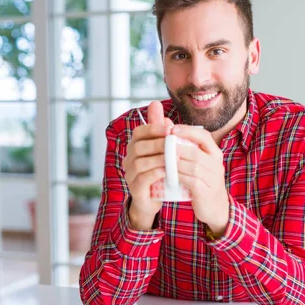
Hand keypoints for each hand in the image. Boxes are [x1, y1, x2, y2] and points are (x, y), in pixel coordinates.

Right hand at [123, 101, 173, 228]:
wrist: (153, 200)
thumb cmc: (159, 172)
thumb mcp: (161, 150)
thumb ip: (160, 130)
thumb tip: (155, 104)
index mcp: (134, 147)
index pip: (139, 132)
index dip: (153, 128)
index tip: (170, 128)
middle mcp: (128, 159)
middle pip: (139, 146)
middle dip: (158, 143)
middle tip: (175, 142)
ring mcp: (130, 174)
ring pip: (141, 161)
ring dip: (159, 158)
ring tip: (176, 156)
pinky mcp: (135, 188)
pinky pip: (144, 177)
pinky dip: (157, 173)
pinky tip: (169, 171)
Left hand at [171, 125, 229, 234]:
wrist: (214, 208)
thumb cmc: (201, 181)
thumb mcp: (195, 162)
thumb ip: (183, 143)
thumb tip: (165, 121)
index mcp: (214, 153)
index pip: (204, 136)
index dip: (188, 131)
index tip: (171, 129)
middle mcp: (216, 164)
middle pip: (196, 151)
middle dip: (177, 147)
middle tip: (159, 145)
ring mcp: (213, 179)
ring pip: (193, 166)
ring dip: (175, 162)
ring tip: (160, 159)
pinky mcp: (206, 192)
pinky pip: (192, 181)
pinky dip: (178, 177)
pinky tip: (167, 175)